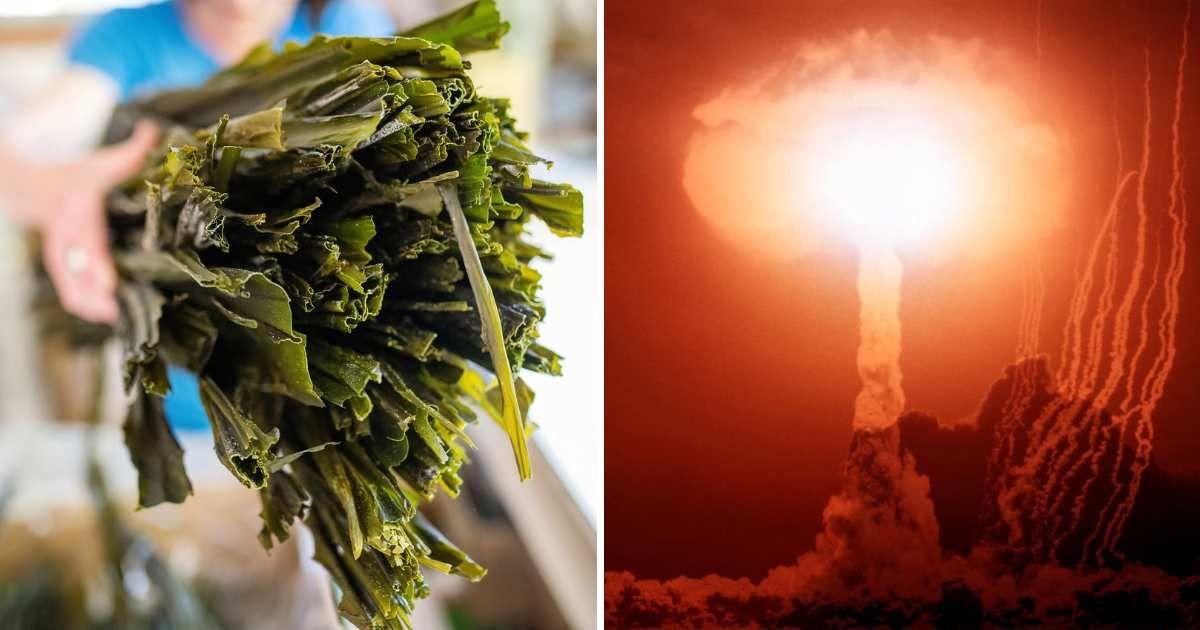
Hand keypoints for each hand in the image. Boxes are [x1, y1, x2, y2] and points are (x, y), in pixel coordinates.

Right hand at [19, 122, 158, 322]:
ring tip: (117, 321)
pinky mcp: (61, 269)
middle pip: (77, 271)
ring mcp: (61, 256)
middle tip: (116, 312)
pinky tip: (110, 319)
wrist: (39, 190)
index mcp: (79, 211)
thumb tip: (155, 129)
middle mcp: (67, 237)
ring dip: (92, 306)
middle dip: (95, 293)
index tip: (110, 284)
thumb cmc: (81, 177)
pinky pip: (71, 293)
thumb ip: (132, 151)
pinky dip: (87, 307)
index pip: (88, 238)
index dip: (97, 262)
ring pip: (71, 287)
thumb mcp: (103, 163)